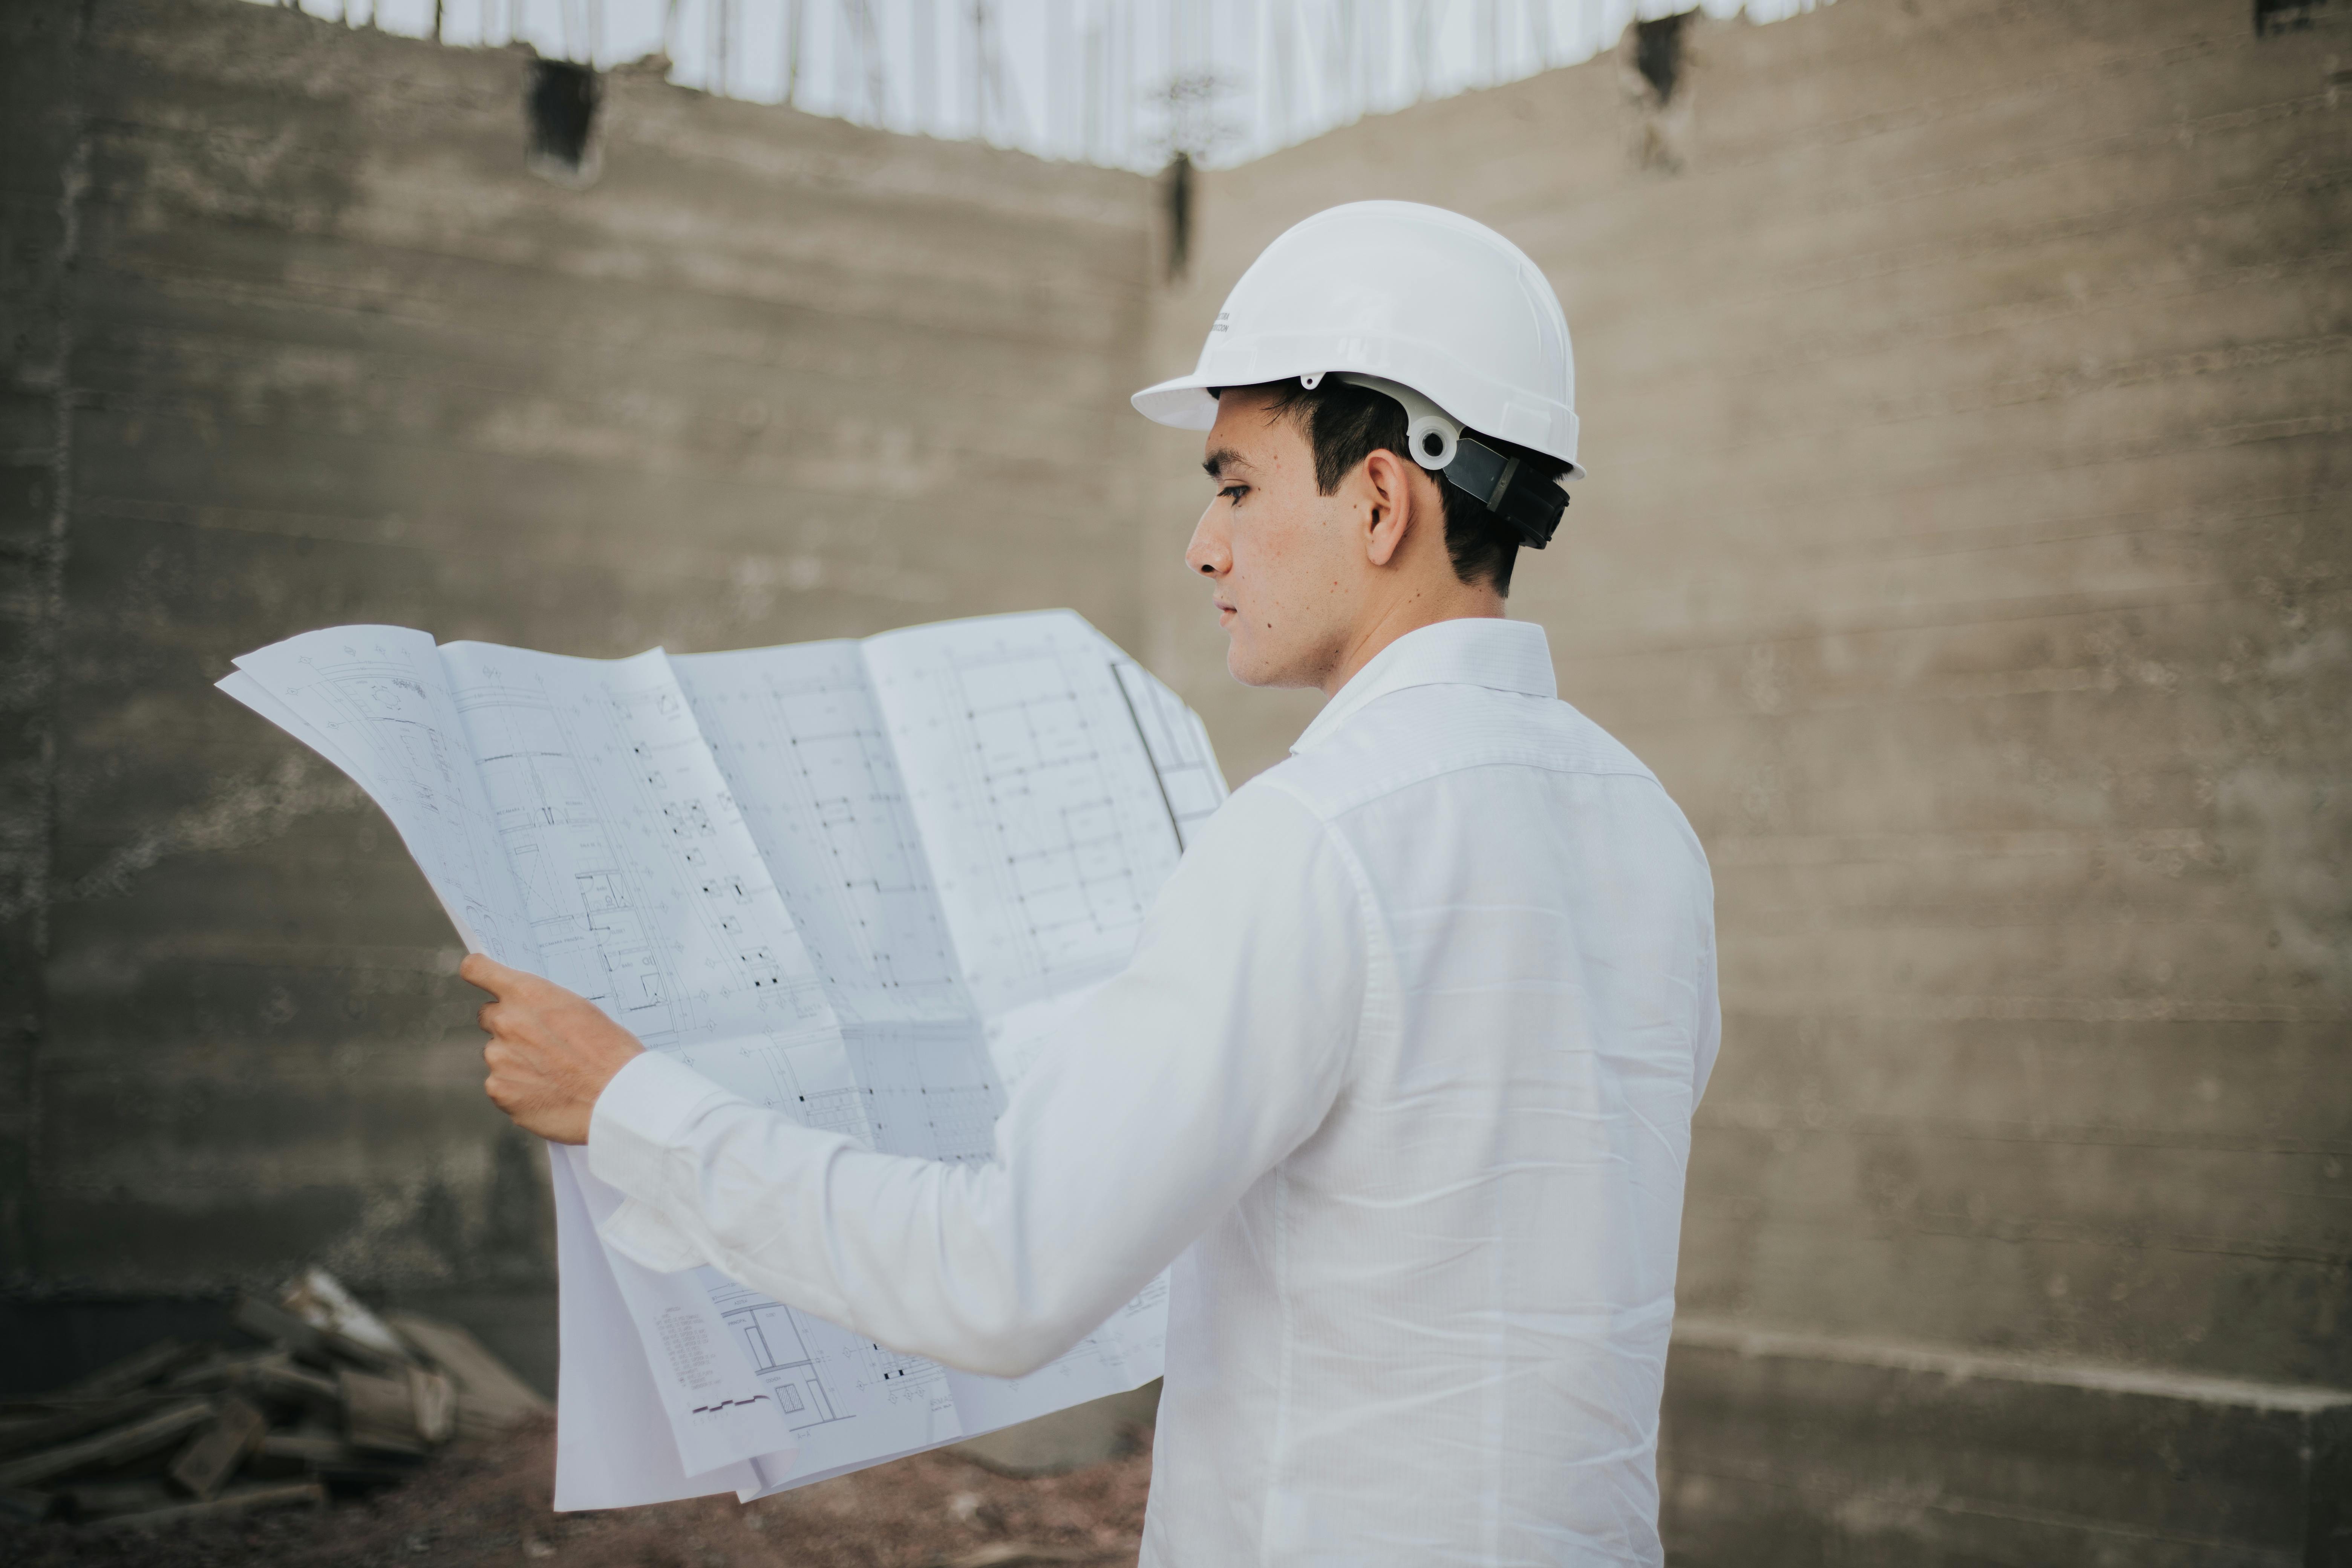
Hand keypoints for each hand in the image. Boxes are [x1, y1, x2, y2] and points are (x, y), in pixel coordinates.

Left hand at [461, 953, 644, 1144]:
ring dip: (515, 1059)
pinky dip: (518, 1088)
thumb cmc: (610, 1051)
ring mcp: (498, 1058)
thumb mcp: (582, 1011)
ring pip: (497, 1053)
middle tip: (541, 1040)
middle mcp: (506, 1022)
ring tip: (552, 1073)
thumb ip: (543, 1005)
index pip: (477, 969)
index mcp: (527, 993)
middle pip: (489, 1016)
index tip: (482, 976)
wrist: (617, 1097)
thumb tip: (529, 1010)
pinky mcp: (499, 1090)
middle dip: (509, 1024)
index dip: (479, 972)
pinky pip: (500, 1084)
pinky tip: (546, 1092)